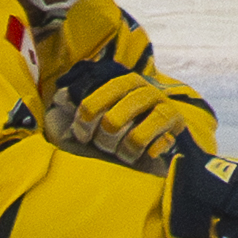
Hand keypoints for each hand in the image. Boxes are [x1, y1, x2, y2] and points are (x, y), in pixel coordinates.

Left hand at [48, 52, 213, 167]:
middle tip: (106, 146)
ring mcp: (163, 110)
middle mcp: (145, 91)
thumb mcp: (91, 114)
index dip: (83, 124)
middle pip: (112, 123)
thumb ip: (72, 102)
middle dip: (104, 141)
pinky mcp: (176, 130)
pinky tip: (147, 153)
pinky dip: (149, 153)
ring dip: (125, 151)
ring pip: (135, 137)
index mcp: (123, 83)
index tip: (82, 135)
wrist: (154, 146)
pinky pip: (160, 146)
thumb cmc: (116, 129)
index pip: (92, 104)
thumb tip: (61, 96)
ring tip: (124, 154)